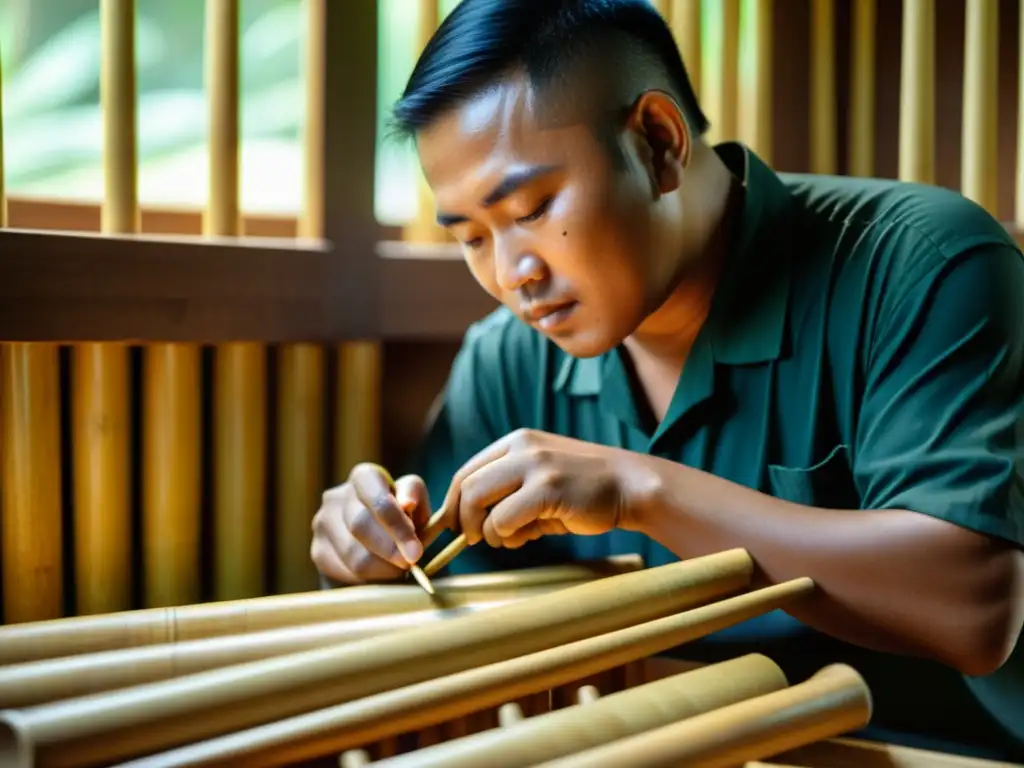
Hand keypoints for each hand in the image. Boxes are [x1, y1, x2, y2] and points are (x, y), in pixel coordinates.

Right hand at [310, 463, 431, 584]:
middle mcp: (336, 496)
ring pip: (352, 554)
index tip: (415, 551)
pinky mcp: (318, 551)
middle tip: (410, 564)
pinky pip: (343, 571)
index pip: (376, 499)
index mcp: (364, 477)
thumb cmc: (402, 519)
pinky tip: (379, 576)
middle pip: (360, 526)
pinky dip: (367, 580)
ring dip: (381, 569)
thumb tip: (406, 502)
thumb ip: (414, 496)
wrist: (376, 543)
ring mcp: (322, 523)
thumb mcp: (415, 503)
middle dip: (390, 550)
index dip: (397, 526)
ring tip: (398, 571)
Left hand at [440, 429, 652, 548]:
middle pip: (466, 486)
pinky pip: (504, 519)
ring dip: (485, 531)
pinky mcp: (547, 488)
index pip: (466, 472)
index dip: (453, 503)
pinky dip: (507, 535)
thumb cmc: (582, 491)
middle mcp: (521, 447)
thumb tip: (467, 525)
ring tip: (507, 539)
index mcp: (516, 442)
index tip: (452, 527)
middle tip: (474, 539)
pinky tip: (525, 536)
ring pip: (479, 501)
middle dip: (463, 520)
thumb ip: (505, 495)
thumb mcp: (539, 481)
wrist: (629, 486)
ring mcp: (535, 465)